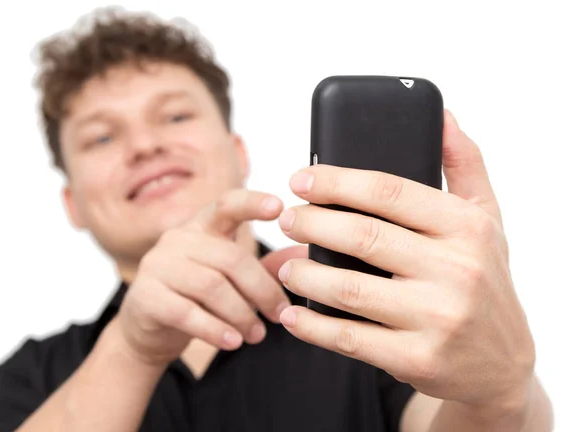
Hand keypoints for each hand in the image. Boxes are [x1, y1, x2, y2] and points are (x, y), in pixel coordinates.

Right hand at [115, 188, 306, 365]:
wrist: (148, 331)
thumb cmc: (197, 298)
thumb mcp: (231, 279)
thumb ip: (264, 267)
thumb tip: (305, 255)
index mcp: (202, 227)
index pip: (227, 205)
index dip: (252, 203)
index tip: (279, 206)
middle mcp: (178, 239)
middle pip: (230, 258)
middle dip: (262, 290)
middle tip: (279, 315)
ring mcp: (157, 265)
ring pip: (211, 286)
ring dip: (241, 315)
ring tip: (257, 335)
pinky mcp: (145, 295)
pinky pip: (186, 312)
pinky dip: (215, 330)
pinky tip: (233, 342)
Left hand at [277, 110, 535, 413]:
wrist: (501, 361)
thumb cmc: (484, 278)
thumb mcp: (486, 218)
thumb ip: (464, 163)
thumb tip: (440, 114)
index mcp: (465, 226)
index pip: (388, 191)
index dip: (335, 181)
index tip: (300, 179)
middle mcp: (456, 270)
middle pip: (362, 235)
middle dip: (311, 223)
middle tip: (286, 219)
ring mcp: (437, 318)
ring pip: (349, 288)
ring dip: (304, 273)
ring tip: (285, 263)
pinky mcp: (418, 359)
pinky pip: (350, 338)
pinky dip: (312, 326)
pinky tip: (292, 314)